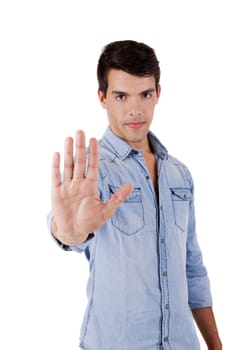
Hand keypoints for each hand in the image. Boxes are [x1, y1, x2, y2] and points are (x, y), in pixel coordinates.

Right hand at [51, 130, 132, 244]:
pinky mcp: (57, 192)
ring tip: (69, 138)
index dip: (94, 153)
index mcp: (91, 186)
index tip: (95, 139)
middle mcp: (79, 183)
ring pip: (68, 166)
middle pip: (80, 161)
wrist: (74, 232)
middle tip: (81, 131)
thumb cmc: (90, 222)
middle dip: (80, 147)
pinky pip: (56, 177)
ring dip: (69, 152)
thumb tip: (131, 185)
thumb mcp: (106, 211)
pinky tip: (57, 154)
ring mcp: (68, 187)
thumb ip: (117, 198)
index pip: (93, 165)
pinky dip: (56, 166)